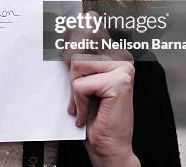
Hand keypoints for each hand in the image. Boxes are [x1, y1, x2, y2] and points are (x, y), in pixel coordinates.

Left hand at [68, 47, 139, 166]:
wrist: (108, 146)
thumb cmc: (95, 117)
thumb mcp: (82, 82)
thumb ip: (77, 63)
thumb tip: (63, 46)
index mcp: (116, 56)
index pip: (85, 38)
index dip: (71, 48)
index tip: (67, 49)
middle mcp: (123, 59)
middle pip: (78, 54)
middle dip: (73, 80)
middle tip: (82, 99)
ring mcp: (123, 69)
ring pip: (78, 66)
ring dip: (76, 92)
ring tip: (86, 105)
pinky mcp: (119, 83)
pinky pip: (80, 85)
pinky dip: (79, 103)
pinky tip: (89, 112)